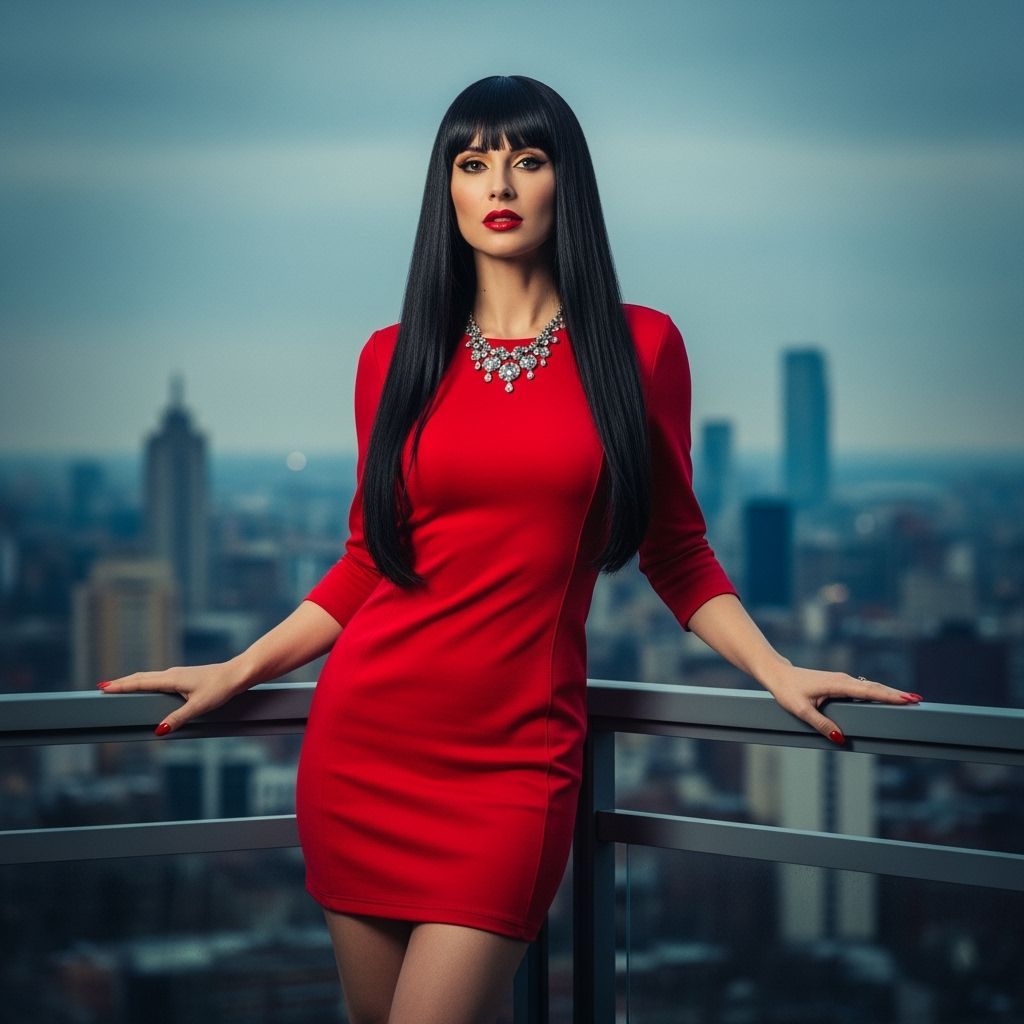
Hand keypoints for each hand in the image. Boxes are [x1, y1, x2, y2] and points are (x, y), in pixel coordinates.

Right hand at [96, 661, 246, 736]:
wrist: (237, 674)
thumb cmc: (220, 688)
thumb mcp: (198, 706)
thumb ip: (178, 718)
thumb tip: (159, 730)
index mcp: (171, 679)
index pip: (140, 682)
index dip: (121, 685)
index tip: (103, 686)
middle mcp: (172, 674)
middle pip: (141, 678)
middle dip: (122, 683)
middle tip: (103, 687)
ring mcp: (178, 674)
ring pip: (150, 677)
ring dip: (133, 682)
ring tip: (119, 687)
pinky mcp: (185, 677)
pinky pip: (159, 679)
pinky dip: (146, 682)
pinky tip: (147, 687)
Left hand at [763, 665, 921, 745]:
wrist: (778, 675)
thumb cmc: (787, 690)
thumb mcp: (801, 710)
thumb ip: (821, 724)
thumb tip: (840, 738)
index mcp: (837, 684)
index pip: (868, 690)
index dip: (889, 695)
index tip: (907, 698)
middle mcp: (843, 680)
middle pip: (875, 688)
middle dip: (896, 694)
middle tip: (918, 701)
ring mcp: (842, 681)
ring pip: (870, 687)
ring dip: (889, 693)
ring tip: (909, 701)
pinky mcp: (840, 684)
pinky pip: (863, 689)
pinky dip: (877, 693)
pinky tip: (887, 699)